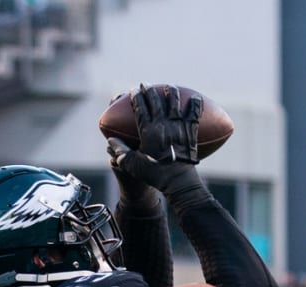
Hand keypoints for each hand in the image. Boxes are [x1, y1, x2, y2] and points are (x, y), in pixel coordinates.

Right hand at [107, 84, 202, 198]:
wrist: (178, 181)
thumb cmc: (154, 175)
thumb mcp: (134, 166)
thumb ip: (121, 152)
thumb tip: (110, 140)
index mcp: (148, 131)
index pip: (140, 107)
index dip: (136, 97)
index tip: (133, 91)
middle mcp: (163, 124)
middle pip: (155, 100)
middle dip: (149, 90)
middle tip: (146, 84)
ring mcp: (178, 126)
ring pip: (174, 101)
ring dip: (171, 91)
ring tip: (169, 87)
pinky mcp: (191, 130)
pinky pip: (194, 112)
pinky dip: (195, 103)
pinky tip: (195, 98)